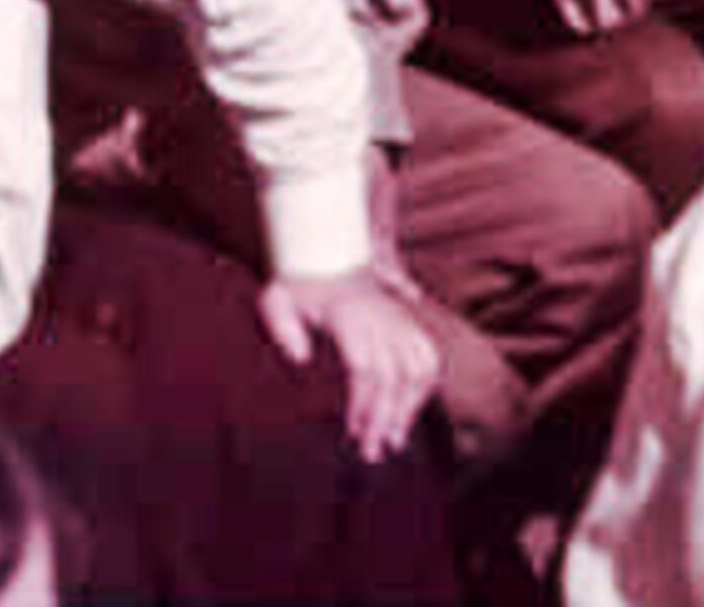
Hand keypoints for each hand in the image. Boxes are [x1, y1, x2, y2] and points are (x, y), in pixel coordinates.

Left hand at [255, 265, 439, 462]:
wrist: (324, 252)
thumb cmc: (298, 287)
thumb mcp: (276, 299)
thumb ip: (280, 326)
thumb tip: (300, 361)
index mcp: (347, 312)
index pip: (364, 366)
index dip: (361, 403)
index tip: (352, 430)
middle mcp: (379, 314)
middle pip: (392, 374)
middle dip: (384, 418)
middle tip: (371, 452)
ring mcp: (398, 317)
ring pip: (417, 368)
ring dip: (408, 408)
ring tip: (393, 441)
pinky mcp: (409, 321)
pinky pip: (428, 357)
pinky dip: (423, 389)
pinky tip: (407, 414)